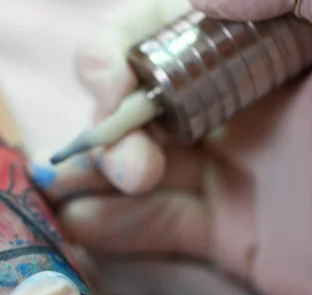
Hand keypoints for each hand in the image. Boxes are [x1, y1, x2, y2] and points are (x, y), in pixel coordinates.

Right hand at [32, 0, 311, 294]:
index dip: (116, 49)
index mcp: (259, 44)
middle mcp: (235, 100)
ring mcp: (227, 168)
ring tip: (71, 197)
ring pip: (134, 160)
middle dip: (108, 123)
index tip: (112, 81)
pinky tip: (79, 226)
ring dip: (94, 175)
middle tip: (130, 164)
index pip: (158, 29)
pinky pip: (155, 225)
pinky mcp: (225, 231)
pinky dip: (111, 226)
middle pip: (133, 98)